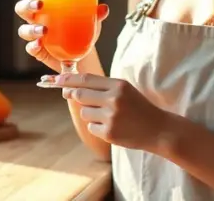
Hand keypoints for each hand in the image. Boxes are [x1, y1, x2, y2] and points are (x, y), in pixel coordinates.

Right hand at [14, 0, 108, 71]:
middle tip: (40, 4)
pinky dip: (33, 46)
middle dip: (27, 6)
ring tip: (43, 30)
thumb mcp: (90, 21)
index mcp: (45, 7)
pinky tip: (40, 45)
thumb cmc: (81, 31)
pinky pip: (30, 48)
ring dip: (31, 29)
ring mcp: (35, 35)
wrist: (81, 56)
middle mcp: (36, 19)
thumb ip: (95, 15)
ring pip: (24, 29)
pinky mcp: (37, 50)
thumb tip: (104, 8)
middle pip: (22, 9)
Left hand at [50, 72, 171, 152]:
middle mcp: (113, 99)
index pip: (85, 79)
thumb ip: (100, 87)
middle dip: (75, 96)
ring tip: (108, 116)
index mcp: (118, 85)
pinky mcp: (109, 133)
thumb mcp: (124, 90)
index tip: (54, 80)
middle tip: (77, 97)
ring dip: (90, 114)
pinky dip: (97, 127)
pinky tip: (112, 127)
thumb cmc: (139, 108)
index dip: (67, 80)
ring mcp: (110, 117)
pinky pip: (91, 127)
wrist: (159, 130)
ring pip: (84, 112)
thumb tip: (70, 89)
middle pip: (80, 95)